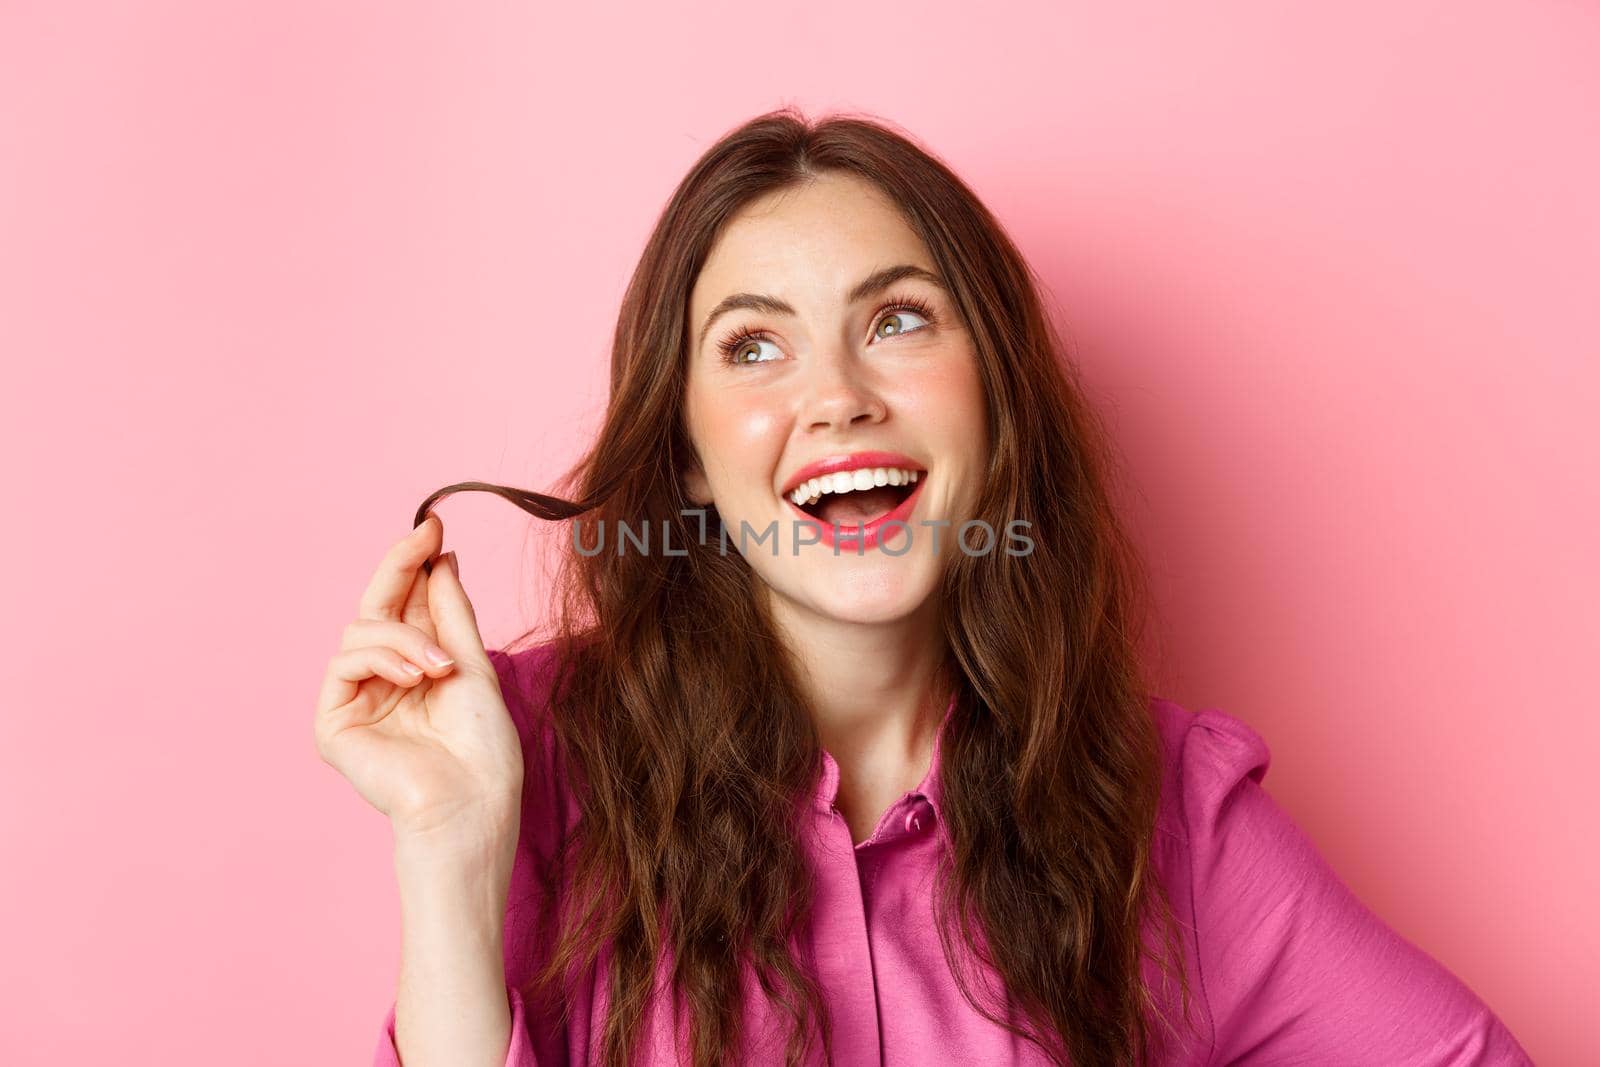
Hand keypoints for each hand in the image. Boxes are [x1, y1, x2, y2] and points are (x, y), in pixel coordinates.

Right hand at [313, 514, 522, 840]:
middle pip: (377, 608)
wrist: (471, 802)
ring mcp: (357, 700)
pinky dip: (381, 658)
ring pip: (361, 631)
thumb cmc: (482, 749)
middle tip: (424, 537)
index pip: (409, 607)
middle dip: (399, 568)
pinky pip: (343, 663)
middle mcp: (384, 681)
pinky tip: (415, 676)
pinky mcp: (334, 723)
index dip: (415, 565)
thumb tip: (442, 559)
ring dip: (404, 636)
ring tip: (440, 664)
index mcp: (419, 668)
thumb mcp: (472, 665)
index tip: (434, 526)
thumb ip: (450, 614)